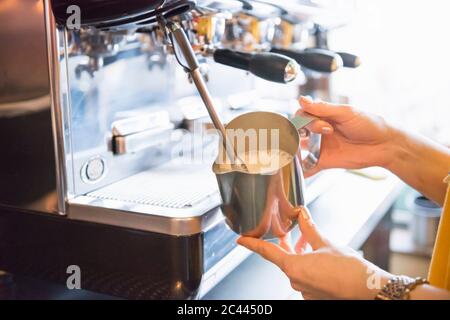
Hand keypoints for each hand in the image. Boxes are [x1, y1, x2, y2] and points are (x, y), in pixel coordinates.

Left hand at [237, 207, 392, 299]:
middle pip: (283, 258)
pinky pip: (305, 276)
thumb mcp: (326, 243)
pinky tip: (317, 256)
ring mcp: (305, 290)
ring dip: (298, 253)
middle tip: (285, 230)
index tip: (241, 240)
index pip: (267, 252)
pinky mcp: (314, 295)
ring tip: (307, 241)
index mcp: (294, 267)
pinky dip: (307, 264)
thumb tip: (301, 213)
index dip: (252, 244)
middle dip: (284, 243)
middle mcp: (296, 281)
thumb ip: (310, 228)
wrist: (369, 291)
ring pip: (295, 266)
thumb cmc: (350, 271)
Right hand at [297, 96, 394, 176]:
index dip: (307, 119)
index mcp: (323, 116)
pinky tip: (296, 172)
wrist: (385, 145)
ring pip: (298, 148)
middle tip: (323, 133)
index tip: (323, 124)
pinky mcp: (324, 162)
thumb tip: (302, 99)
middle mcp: (319, 131)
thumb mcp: (346, 113)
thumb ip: (323, 108)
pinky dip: (301, 171)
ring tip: (298, 151)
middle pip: (298, 130)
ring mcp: (320, 147)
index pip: (302, 115)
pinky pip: (308, 167)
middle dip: (303, 131)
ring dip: (294, 150)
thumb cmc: (369, 125)